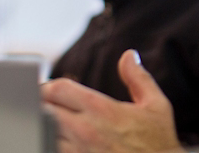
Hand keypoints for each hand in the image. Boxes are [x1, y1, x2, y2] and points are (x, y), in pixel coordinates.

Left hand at [41, 50, 182, 152]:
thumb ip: (139, 79)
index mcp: (101, 109)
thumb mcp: (156, 106)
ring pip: (43, 133)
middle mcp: (85, 130)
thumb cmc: (158, 144)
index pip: (59, 88)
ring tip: (47, 125)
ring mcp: (77, 151)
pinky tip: (55, 141)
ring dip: (43, 126)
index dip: (49, 85)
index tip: (49, 90)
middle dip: (40, 104)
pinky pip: (50, 151)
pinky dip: (49, 144)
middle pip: (44, 109)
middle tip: (43, 106)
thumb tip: (129, 56)